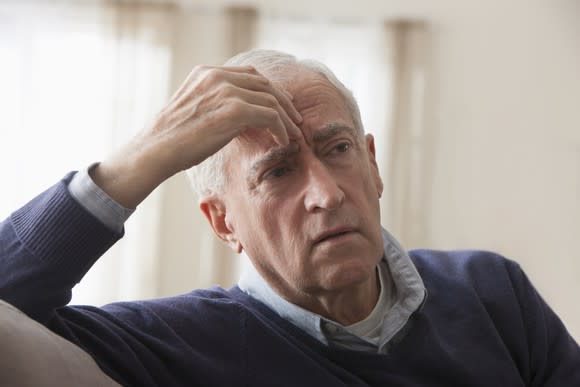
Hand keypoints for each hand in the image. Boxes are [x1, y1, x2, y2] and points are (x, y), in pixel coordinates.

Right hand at [91, 65, 302, 207]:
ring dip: (286, 118)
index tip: (282, 105)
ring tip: (293, 133)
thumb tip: (245, 115)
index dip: (270, 90)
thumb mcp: (196, 109)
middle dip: (284, 101)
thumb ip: (217, 102)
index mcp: (207, 72)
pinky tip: (282, 141)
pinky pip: (270, 115)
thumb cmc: (174, 138)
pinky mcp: (233, 110)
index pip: (249, 75)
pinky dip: (281, 128)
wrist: (157, 150)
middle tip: (296, 119)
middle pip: (264, 83)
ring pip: (270, 99)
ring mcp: (226, 91)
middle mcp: (217, 76)